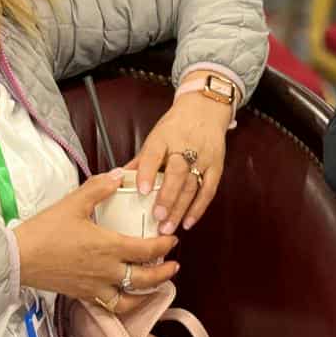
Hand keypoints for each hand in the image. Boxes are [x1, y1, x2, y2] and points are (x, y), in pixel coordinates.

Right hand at [14, 170, 180, 315]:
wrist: (17, 257)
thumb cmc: (45, 231)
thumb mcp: (74, 203)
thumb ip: (99, 188)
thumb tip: (117, 175)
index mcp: (108, 247)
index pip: (147, 250)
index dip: (164, 246)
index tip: (172, 240)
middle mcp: (105, 270)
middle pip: (144, 278)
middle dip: (163, 273)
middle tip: (173, 266)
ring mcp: (94, 286)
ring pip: (128, 298)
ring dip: (146, 293)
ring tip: (154, 286)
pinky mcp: (81, 294)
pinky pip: (109, 304)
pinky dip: (122, 303)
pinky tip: (124, 295)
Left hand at [126, 78, 234, 233]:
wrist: (206, 109)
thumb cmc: (177, 125)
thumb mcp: (156, 137)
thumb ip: (141, 160)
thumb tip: (120, 180)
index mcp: (164, 137)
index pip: (154, 155)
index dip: (147, 173)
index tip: (140, 191)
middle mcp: (185, 146)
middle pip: (177, 173)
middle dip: (167, 197)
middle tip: (157, 217)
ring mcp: (203, 157)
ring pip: (192, 185)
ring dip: (180, 209)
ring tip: (167, 227)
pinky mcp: (216, 166)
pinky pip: (208, 190)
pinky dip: (199, 208)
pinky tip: (188, 222)